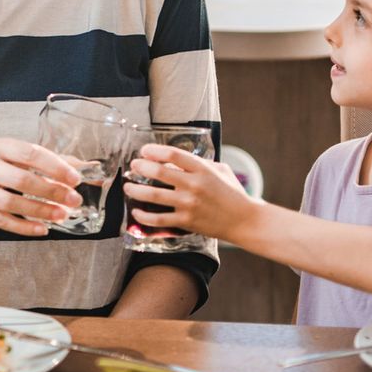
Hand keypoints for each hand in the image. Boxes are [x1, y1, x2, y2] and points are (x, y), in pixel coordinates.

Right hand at [0, 138, 82, 236]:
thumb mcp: (11, 156)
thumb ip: (46, 161)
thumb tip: (85, 167)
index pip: (30, 153)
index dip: (55, 166)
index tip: (75, 178)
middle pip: (22, 180)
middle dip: (52, 191)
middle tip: (74, 200)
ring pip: (11, 203)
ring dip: (40, 211)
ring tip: (61, 216)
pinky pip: (1, 221)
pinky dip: (23, 227)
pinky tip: (42, 229)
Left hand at [123, 145, 253, 241]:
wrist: (244, 220)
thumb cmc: (233, 193)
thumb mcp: (220, 170)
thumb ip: (200, 163)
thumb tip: (178, 158)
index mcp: (203, 169)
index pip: (173, 155)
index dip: (155, 150)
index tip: (144, 151)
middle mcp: (194, 185)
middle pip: (159, 172)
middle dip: (141, 167)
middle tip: (133, 166)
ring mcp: (189, 204)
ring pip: (154, 195)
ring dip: (136, 189)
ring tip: (127, 186)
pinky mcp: (186, 221)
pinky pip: (159, 219)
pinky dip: (144, 216)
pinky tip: (136, 211)